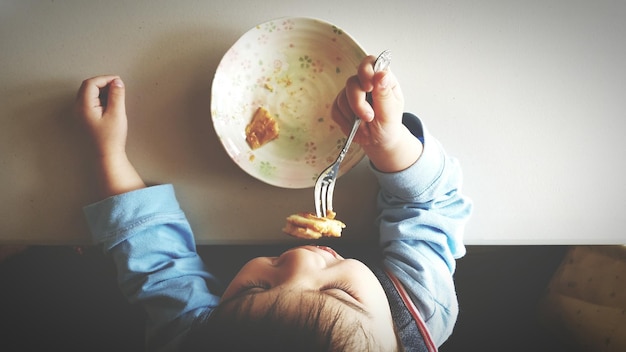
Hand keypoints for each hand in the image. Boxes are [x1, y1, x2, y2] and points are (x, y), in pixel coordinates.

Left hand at [75, 75, 144, 197]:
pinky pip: (90, 102)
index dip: (105, 79)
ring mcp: (80, 114)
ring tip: (116, 96)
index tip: (118, 81)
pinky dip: (100, 98)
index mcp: (84, 106)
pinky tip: (110, 105)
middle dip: (103, 83)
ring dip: (102, 91)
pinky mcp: (84, 118)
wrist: (107, 155)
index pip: (91, 83)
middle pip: (88, 87)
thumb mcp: (117, 113)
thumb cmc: (111, 138)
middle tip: (118, 86)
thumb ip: (117, 95)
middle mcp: (78, 109)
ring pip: (88, 94)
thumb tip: (117, 82)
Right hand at [332, 55, 403, 148]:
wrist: (378, 140)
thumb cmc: (388, 125)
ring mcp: (351, 93)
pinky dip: (345, 122)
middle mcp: (365, 82)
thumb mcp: (390, 112)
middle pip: (352, 82)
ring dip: (353, 115)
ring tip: (365, 126)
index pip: (371, 63)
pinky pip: (336, 110)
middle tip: (369, 117)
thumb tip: (381, 74)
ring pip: (342, 98)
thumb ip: (384, 93)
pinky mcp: (340, 105)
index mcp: (382, 79)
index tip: (369, 87)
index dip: (366, 72)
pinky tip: (355, 127)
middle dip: (358, 103)